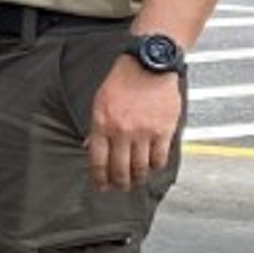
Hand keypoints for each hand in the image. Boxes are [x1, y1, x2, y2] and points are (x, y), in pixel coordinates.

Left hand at [84, 57, 182, 190]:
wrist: (148, 65)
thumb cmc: (123, 80)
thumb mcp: (100, 103)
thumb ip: (96, 128)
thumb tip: (90, 148)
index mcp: (102, 124)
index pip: (98, 162)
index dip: (99, 179)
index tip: (101, 186)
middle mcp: (122, 131)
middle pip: (119, 170)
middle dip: (119, 184)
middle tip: (120, 187)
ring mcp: (143, 133)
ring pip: (140, 168)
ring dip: (138, 179)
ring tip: (137, 180)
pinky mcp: (163, 131)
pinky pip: (160, 159)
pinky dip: (156, 167)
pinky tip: (153, 166)